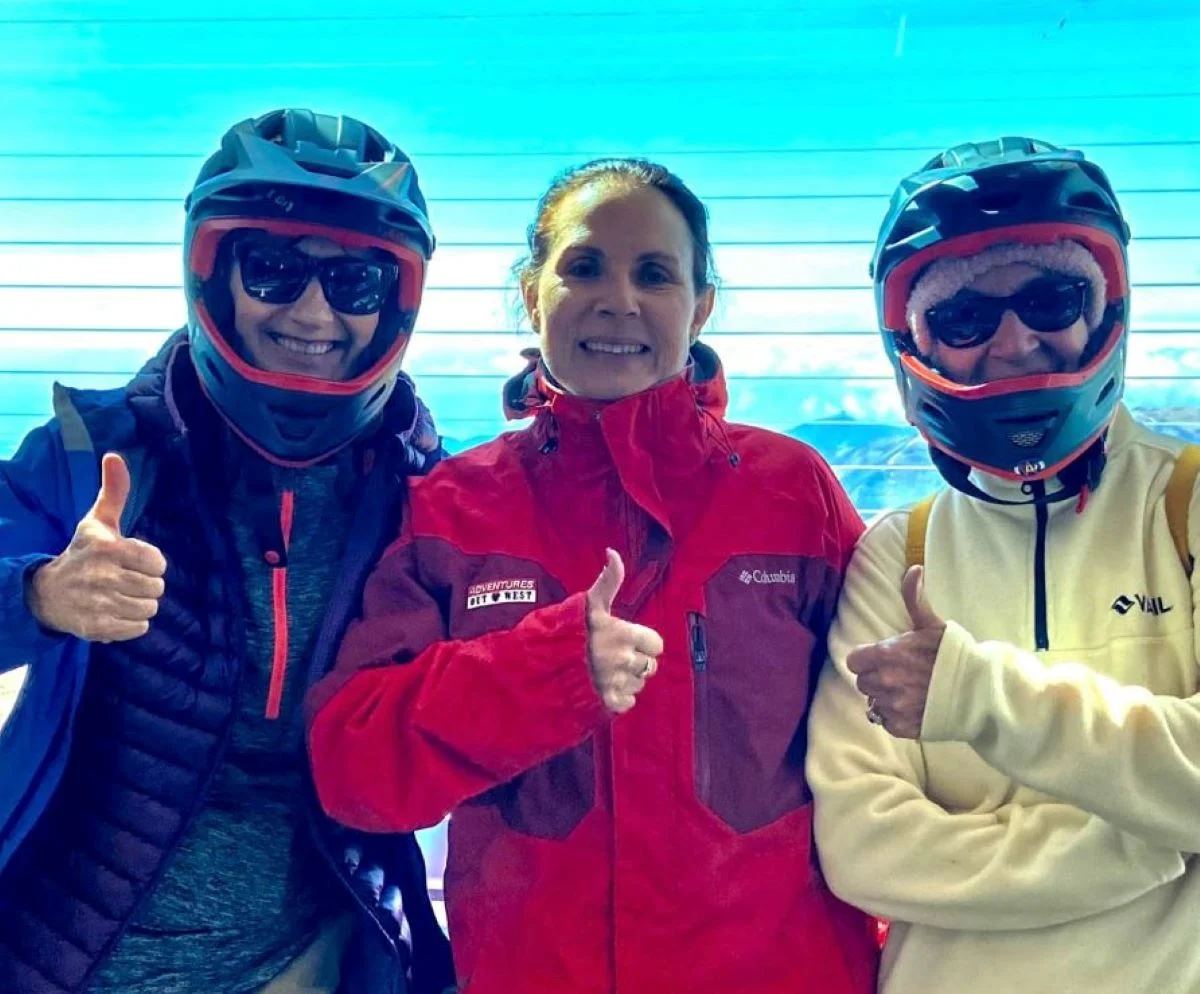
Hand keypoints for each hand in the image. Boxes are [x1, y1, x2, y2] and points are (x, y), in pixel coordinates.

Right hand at [27, 452, 167, 642]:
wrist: (47, 593)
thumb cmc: (83, 553)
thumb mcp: (98, 522)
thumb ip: (114, 492)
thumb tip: (114, 456)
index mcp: (108, 548)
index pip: (158, 562)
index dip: (150, 563)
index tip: (132, 561)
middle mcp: (103, 576)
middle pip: (157, 587)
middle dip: (146, 584)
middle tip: (125, 580)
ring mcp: (99, 604)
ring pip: (149, 608)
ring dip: (140, 604)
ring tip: (119, 596)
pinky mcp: (98, 628)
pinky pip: (139, 628)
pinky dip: (133, 623)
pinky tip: (115, 612)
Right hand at [585, 549, 663, 713]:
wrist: (542, 663)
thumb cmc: (569, 629)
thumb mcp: (591, 602)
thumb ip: (609, 579)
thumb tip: (613, 552)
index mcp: (626, 634)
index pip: (657, 644)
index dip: (644, 643)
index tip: (627, 640)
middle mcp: (626, 660)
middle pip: (649, 666)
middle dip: (635, 661)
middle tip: (613, 656)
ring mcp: (618, 682)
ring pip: (639, 684)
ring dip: (627, 679)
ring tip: (605, 670)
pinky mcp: (609, 701)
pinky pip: (627, 702)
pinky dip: (619, 697)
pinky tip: (604, 687)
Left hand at [845, 565, 945, 738]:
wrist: (981, 692)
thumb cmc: (956, 655)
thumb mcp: (933, 624)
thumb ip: (915, 598)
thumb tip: (914, 569)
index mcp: (885, 655)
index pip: (854, 661)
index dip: (867, 660)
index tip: (883, 659)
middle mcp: (884, 682)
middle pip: (863, 683)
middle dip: (876, 678)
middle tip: (900, 674)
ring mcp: (893, 706)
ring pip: (873, 703)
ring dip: (885, 698)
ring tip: (909, 691)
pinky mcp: (902, 727)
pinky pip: (885, 721)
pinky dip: (895, 717)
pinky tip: (913, 707)